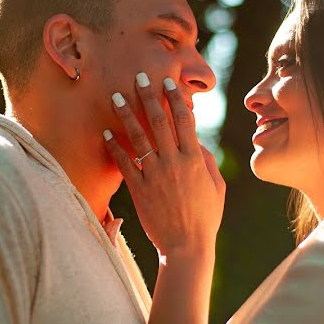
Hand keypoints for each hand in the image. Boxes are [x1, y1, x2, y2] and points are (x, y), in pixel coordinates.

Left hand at [104, 74, 225, 258]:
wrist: (186, 247)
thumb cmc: (205, 218)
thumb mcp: (216, 187)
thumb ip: (207, 161)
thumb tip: (196, 140)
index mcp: (194, 160)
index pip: (184, 121)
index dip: (176, 99)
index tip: (168, 82)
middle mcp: (174, 163)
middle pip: (159, 122)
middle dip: (149, 97)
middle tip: (139, 77)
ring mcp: (155, 175)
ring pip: (138, 138)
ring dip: (127, 114)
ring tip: (116, 96)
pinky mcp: (139, 189)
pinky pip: (124, 163)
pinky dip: (115, 146)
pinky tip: (106, 132)